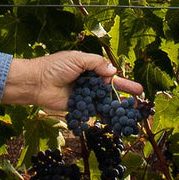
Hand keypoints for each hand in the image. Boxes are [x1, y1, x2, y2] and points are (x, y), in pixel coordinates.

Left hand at [2, 51, 143, 116]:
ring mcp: (85, 96)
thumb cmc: (55, 67)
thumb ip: (96, 63)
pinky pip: (94, 112)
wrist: (38, 82)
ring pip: (104, 101)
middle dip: (125, 93)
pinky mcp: (79, 108)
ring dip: (118, 106)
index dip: (122, 81)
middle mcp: (89, 83)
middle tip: (140, 97)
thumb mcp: (78, 59)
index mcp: (89, 68)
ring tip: (133, 112)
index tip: (137, 88)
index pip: (109, 75)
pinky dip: (105, 116)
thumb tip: (113, 71)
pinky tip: (117, 120)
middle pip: (110, 89)